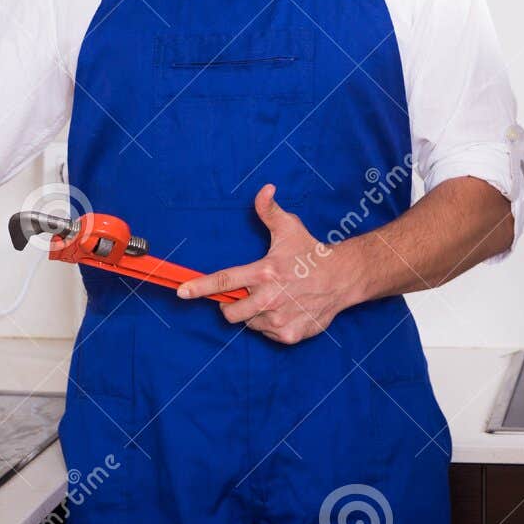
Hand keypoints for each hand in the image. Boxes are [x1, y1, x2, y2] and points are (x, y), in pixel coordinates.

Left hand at [177, 184, 356, 344]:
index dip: (200, 287)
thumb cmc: (311, 253)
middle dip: (230, 305)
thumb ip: (270, 210)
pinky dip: (270, 324)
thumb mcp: (290, 228)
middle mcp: (269, 298)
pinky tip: (285, 309)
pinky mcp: (288, 335)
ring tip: (273, 298)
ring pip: (248, 323)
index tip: (181, 291)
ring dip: (253, 314)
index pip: (225, 281)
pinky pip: (266, 333)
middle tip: (245, 294)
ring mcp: (279, 319)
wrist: (342, 279)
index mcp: (264, 272)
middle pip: (229, 312)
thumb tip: (264, 189)